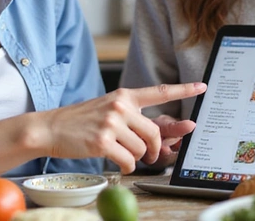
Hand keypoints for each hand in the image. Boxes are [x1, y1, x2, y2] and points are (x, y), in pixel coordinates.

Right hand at [41, 82, 205, 173]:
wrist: (51, 128)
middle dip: (154, 148)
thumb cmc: (81, 121)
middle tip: (148, 155)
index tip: (202, 87)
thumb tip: (157, 135)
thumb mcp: (107, 108)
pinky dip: (125, 166)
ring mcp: (111, 123)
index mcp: (124, 95)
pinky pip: (128, 160)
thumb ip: (130, 115)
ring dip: (135, 157)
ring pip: (141, 149)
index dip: (184, 90)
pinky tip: (114, 160)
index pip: (159, 92)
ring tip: (119, 152)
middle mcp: (120, 106)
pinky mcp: (103, 141)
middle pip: (154, 132)